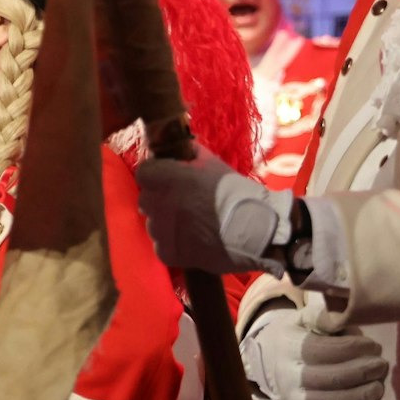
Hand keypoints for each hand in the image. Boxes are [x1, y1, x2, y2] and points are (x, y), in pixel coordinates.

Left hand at [136, 152, 290, 274]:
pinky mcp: (166, 252)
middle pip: (146, 199)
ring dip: (166, 222)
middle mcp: (158, 203)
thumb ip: (191, 153)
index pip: (144, 172)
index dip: (156, 174)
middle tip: (183, 202)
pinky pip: (161, 245)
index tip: (169, 179)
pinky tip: (193, 241)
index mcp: (167, 178)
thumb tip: (179, 146)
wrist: (255, 230)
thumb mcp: (213, 164)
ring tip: (192, 224)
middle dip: (160, 198)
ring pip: (153, 223)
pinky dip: (173, 243)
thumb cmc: (236, 192)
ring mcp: (160, 231)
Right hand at [250, 317, 387, 399]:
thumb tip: (342, 319)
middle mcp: (287, 376)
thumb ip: (325, 317)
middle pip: (329, 379)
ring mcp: (293, 399)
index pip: (324, 350)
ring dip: (359, 397)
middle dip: (362, 373)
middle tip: (381, 365)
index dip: (354, 349)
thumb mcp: (305, 319)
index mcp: (288, 347)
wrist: (272, 362)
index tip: (373, 345)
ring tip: (378, 386)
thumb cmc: (299, 337)